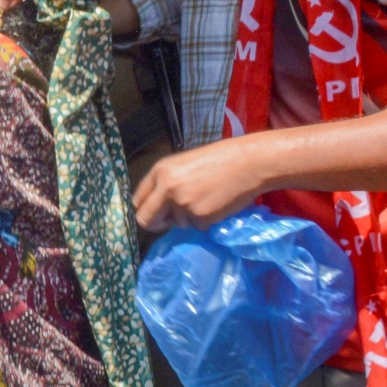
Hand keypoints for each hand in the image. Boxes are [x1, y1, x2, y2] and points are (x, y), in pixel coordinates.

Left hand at [132, 136, 268, 231]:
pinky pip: (197, 227)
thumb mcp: (184, 165)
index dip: (145, 209)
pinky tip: (217, 204)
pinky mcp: (200, 218)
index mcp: (160, 171)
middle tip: (168, 222)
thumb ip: (167, 184)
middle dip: (156, 224)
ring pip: (177, 223)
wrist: (248, 162)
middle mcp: (166, 188)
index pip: (138, 200)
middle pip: (146, 219)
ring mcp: (183, 205)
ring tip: (207, 199)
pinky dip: (206, 221)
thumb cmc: (219, 159)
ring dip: (189, 218)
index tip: (154, 214)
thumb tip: (158, 208)